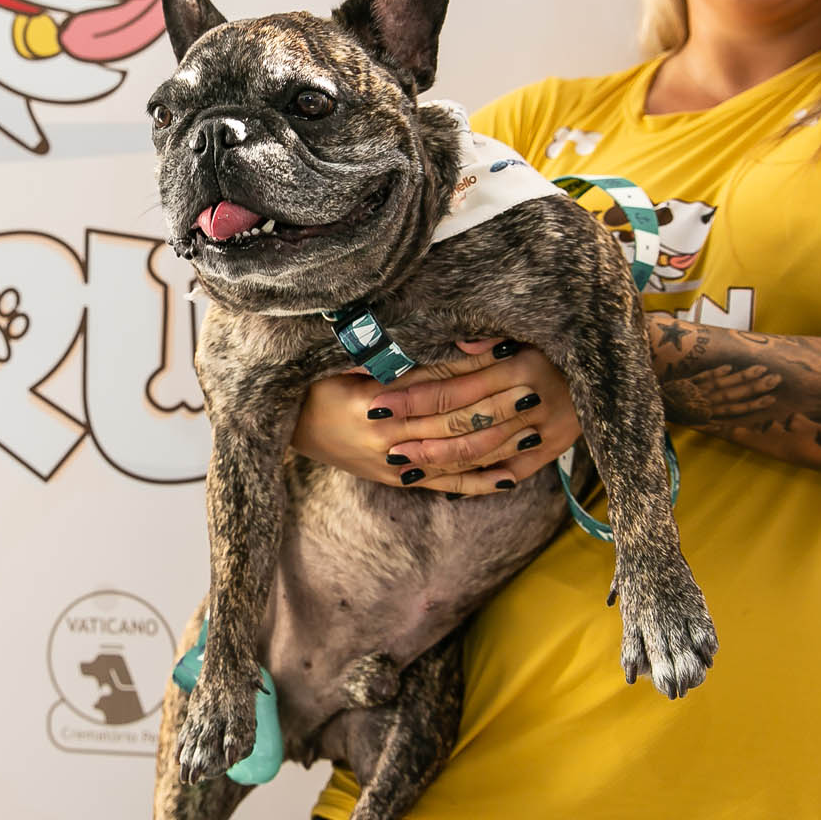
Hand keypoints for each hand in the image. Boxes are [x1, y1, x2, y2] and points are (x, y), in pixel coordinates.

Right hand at [290, 340, 579, 496]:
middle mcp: (386, 440)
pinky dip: (478, 483)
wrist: (285, 426)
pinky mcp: (398, 481)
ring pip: (456, 456)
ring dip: (498, 444)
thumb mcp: (340, 359)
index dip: (474, 372)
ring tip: (535, 428)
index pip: (436, 386)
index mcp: (371, 403)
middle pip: (454, 422)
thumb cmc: (312, 383)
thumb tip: (435, 335)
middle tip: (534, 391)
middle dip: (496, 407)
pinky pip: (444, 485)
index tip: (508, 358)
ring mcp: (394, 466)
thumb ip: (387, 351)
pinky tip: (511, 476)